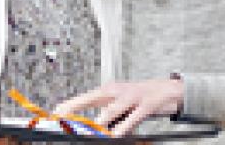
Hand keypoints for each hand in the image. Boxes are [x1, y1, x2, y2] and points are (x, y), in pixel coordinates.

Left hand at [54, 78, 183, 136]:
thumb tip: (93, 128)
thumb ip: (107, 115)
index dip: (69, 105)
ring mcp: (131, 97)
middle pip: (91, 99)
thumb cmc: (141, 97)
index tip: (55, 112)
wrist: (169, 89)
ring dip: (99, 123)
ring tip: (90, 132)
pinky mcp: (146, 105)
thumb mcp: (122, 104)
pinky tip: (115, 135)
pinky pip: (132, 118)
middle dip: (74, 108)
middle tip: (61, 117)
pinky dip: (122, 128)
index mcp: (108, 90)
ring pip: (110, 111)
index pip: (84, 97)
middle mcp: (117, 91)